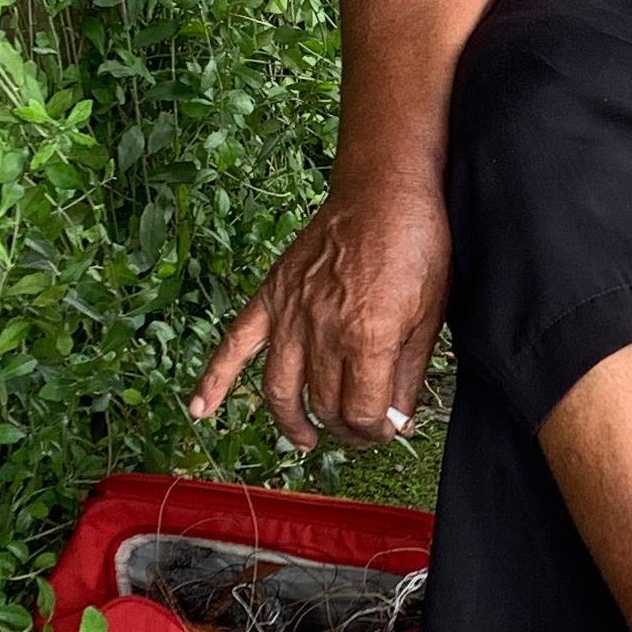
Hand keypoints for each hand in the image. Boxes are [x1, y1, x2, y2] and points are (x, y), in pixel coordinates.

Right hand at [187, 184, 450, 449]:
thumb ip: (410, 374)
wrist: (382, 191)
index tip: (387, 430)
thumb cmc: (415, 246)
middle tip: (360, 429)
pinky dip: (213, 380)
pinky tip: (201, 410)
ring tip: (306, 440)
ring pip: (281, 390)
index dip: (378, 431)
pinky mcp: (271, 297)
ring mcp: (291, 314)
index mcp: (367, 337)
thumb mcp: (431, 314)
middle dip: (346, 428)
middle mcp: (323, 331)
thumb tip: (399, 420)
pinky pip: (234, 345)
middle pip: (325, 406)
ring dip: (292, 423)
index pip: (363, 413)